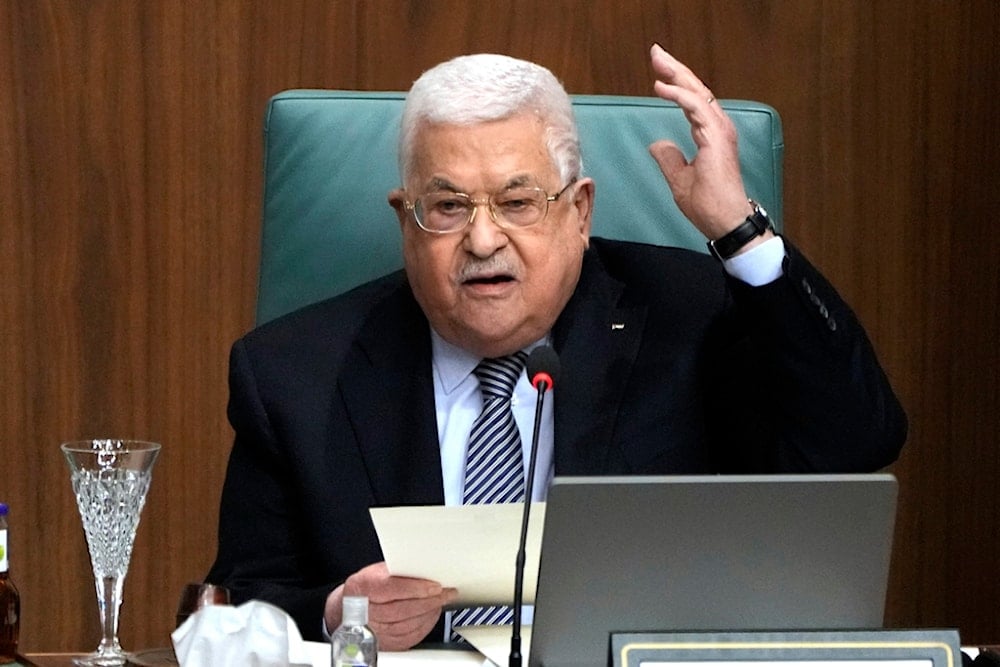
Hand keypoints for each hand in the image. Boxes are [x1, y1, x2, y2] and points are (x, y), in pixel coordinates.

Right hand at [324, 561, 457, 650]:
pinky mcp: (384, 643)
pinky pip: (409, 637)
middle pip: (401, 609)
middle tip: (445, 593)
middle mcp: (364, 612)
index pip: (391, 589)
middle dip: (428, 601)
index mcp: (362, 588)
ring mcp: (373, 631)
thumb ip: (398, 572)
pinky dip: (424, 625)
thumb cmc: (366, 587)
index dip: (416, 588)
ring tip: (440, 601)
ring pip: (407, 625)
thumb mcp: (377, 571)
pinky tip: (431, 614)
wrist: (347, 609)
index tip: (435, 585)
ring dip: (429, 613)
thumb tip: (426, 570)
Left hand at [647, 44, 761, 242]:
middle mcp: (718, 129)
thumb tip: (658, 144)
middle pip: (695, 90)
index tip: (659, 73)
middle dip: (675, 69)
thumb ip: (670, 159)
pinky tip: (661, 87)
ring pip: (696, 93)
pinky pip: (694, 108)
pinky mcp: (715, 138)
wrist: (725, 221)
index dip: (676, 84)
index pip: (693, 101)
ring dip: (676, 74)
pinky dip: (678, 95)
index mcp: (711, 135)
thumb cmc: (709, 205)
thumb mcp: (680, 179)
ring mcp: (719, 132)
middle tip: (656, 53)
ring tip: (658, 60)